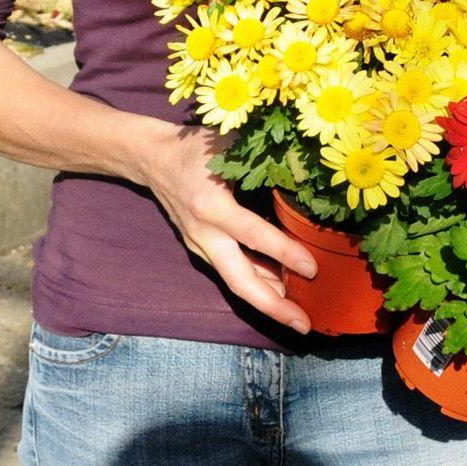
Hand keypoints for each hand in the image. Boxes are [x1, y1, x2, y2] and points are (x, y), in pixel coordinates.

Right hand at [138, 124, 317, 332]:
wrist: (152, 159)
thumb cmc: (200, 145)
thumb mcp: (233, 143)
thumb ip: (267, 156)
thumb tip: (310, 170)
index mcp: (212, 204)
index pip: (253, 235)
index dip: (284, 252)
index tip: (313, 268)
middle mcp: (204, 232)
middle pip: (239, 280)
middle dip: (272, 306)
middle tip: (304, 324)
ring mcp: (200, 245)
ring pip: (235, 282)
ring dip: (267, 300)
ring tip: (299, 315)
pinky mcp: (200, 249)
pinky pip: (231, 272)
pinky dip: (256, 284)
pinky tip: (281, 290)